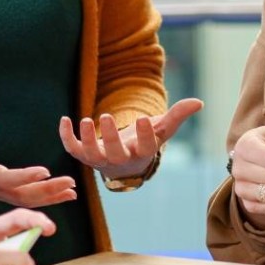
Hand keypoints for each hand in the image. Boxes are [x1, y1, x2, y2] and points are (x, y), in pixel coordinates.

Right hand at [0, 100, 77, 207]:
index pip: (4, 178)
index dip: (25, 176)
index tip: (46, 171)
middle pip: (20, 194)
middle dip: (47, 191)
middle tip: (71, 183)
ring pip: (23, 199)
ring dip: (49, 196)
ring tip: (72, 190)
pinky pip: (21, 198)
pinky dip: (42, 197)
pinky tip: (60, 193)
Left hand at [58, 98, 204, 180]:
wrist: (123, 161)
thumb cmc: (144, 141)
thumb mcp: (162, 129)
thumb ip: (178, 115)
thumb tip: (199, 102)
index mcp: (140, 154)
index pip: (145, 148)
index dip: (145, 135)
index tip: (144, 119)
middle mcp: (119, 160)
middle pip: (114, 154)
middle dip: (110, 137)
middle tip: (106, 116)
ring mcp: (99, 159)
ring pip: (90, 155)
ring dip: (86, 139)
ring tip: (85, 120)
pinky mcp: (84, 154)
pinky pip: (72, 148)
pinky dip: (66, 136)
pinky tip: (65, 119)